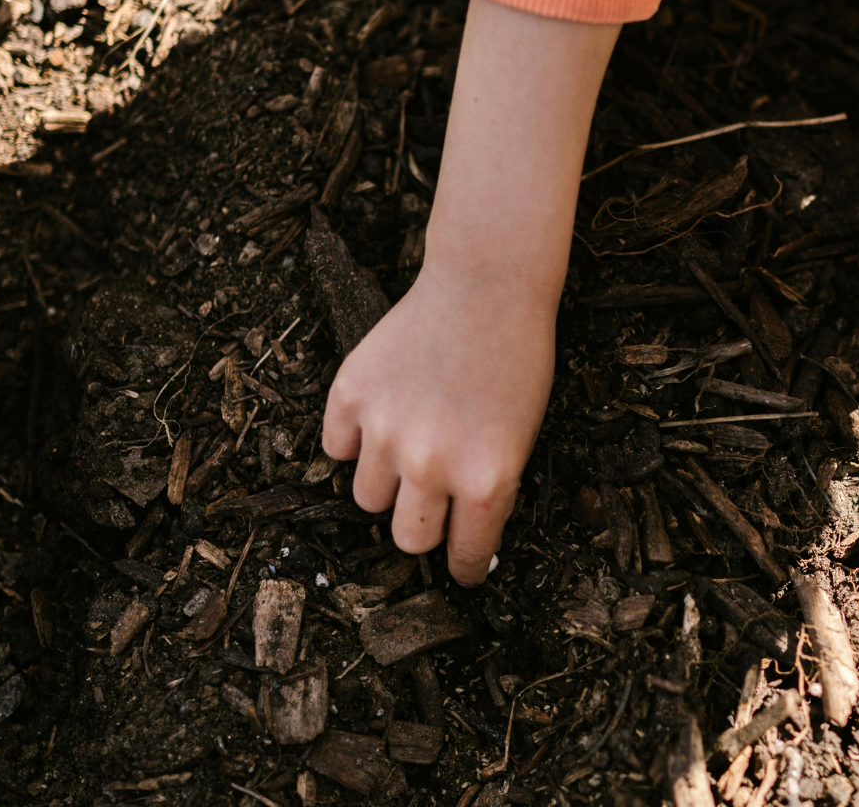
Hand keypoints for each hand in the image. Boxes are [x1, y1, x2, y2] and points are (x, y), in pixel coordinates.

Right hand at [322, 263, 553, 584]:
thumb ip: (487, 488)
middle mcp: (431, 464)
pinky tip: (382, 414)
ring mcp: (386, 430)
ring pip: (366, 498)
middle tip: (434, 498)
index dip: (465, 568)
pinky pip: (336, 447)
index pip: (465, 555)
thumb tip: (457, 537)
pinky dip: (354, 439)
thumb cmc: (516, 361)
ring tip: (409, 443)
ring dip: (387, 482)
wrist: (487, 287)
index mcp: (485, 480)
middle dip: (423, 526)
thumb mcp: (521, 437)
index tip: (463, 571)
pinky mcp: (351, 395)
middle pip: (407, 539)